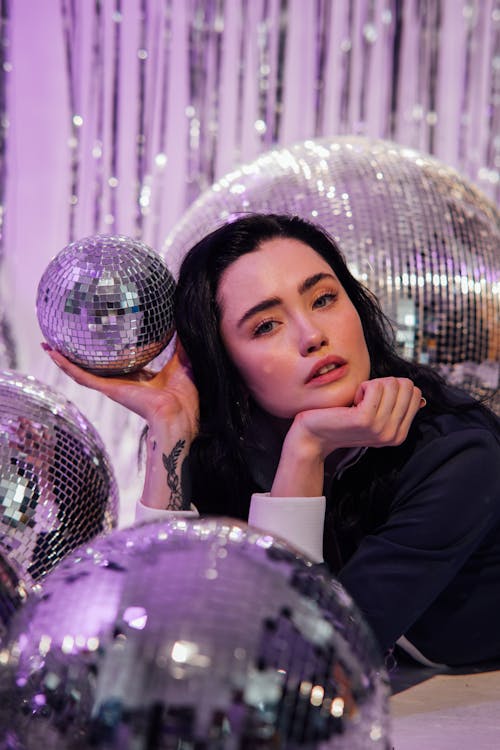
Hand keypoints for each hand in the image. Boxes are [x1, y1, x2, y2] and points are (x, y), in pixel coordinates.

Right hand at [41, 338, 198, 436]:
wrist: (179, 412)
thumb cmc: (184, 394)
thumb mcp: (182, 361)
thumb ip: (181, 343)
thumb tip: (184, 319)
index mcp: (138, 378)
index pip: (118, 363)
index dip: (108, 351)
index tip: (99, 337)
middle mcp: (122, 383)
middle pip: (95, 368)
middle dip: (79, 356)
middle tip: (64, 339)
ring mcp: (113, 387)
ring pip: (81, 372)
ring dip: (64, 360)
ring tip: (48, 344)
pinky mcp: (108, 389)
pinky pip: (82, 376)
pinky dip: (66, 365)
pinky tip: (53, 353)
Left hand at [289, 377, 422, 459]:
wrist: (313, 435)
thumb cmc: (341, 419)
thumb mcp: (374, 415)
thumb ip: (396, 407)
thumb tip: (420, 397)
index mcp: (399, 434)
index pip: (415, 392)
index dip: (391, 389)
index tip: (372, 402)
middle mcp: (394, 435)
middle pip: (406, 385)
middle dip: (383, 385)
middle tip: (363, 401)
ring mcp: (381, 429)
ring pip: (391, 384)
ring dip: (370, 386)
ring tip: (356, 403)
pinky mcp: (366, 420)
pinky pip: (375, 386)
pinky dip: (361, 386)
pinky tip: (351, 403)